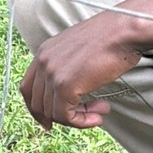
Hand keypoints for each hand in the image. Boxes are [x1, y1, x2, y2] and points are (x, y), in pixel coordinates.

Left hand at [19, 0, 152, 129]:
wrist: (124, 30)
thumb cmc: (111, 38)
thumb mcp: (79, 50)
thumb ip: (66, 68)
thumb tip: (67, 94)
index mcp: (44, 52)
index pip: (27, 88)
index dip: (36, 109)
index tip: (49, 121)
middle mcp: (43, 62)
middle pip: (38, 104)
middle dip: (60, 117)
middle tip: (85, 117)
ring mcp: (52, 74)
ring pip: (53, 113)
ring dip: (78, 118)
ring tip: (99, 112)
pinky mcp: (65, 86)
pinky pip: (66, 116)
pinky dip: (82, 122)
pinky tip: (99, 116)